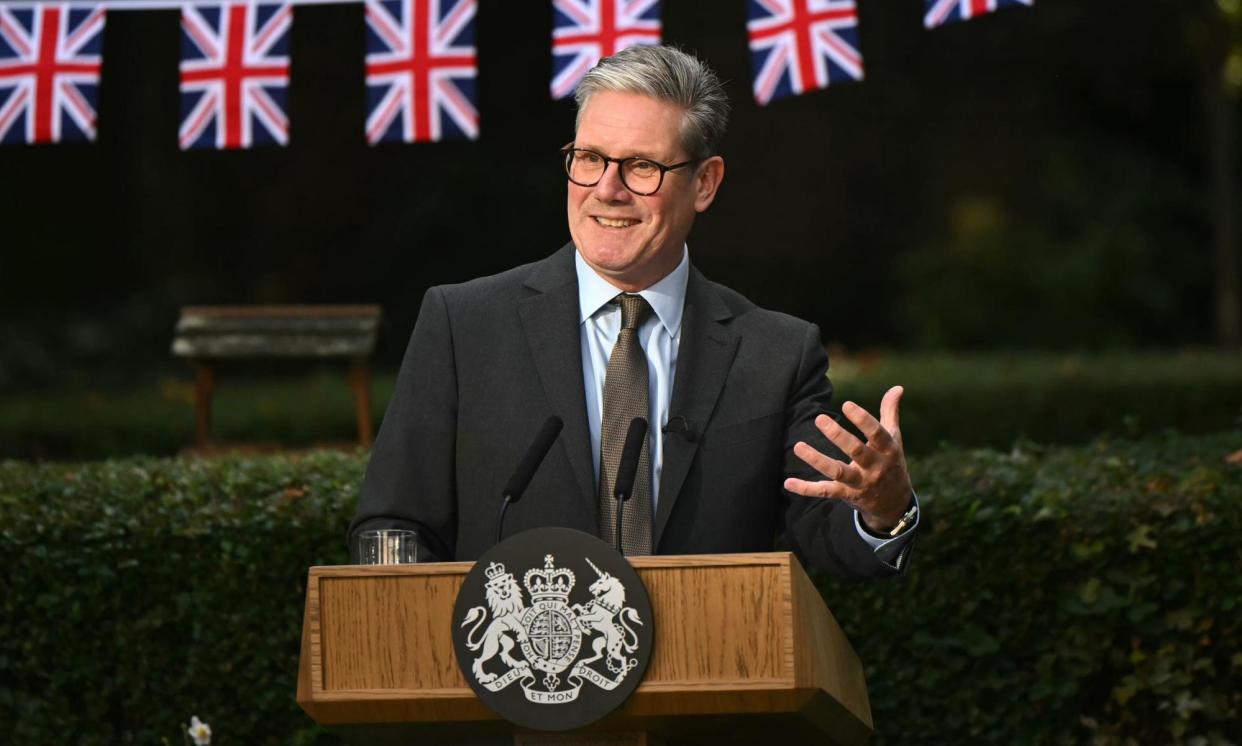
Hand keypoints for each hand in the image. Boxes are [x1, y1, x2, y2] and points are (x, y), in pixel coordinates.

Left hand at [784, 386, 912, 532]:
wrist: (894, 503)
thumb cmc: (891, 463)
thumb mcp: (894, 439)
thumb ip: (890, 412)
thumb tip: (897, 387)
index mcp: (888, 450)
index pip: (877, 433)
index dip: (863, 419)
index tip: (846, 404)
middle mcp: (875, 467)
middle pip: (856, 451)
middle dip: (838, 436)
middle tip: (819, 418)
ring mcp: (860, 483)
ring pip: (837, 472)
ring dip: (817, 460)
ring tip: (798, 446)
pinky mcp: (846, 495)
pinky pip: (825, 492)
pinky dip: (806, 489)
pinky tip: (788, 483)